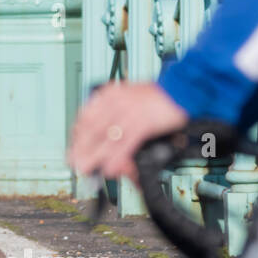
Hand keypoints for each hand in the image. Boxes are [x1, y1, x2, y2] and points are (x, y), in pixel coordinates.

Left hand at [67, 82, 188, 184]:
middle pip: (92, 128)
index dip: (78, 134)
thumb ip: (116, 114)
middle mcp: (116, 101)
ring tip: (85, 168)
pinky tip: (109, 168)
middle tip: (74, 161)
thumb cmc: (159, 96)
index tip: (74, 146)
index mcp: (111, 94)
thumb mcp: (130, 98)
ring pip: (106, 138)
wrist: (183, 90)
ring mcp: (129, 112)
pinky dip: (116, 158)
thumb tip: (106, 136)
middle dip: (81, 148)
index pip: (86, 115)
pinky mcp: (143, 122)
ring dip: (94, 156)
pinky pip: (125, 144)